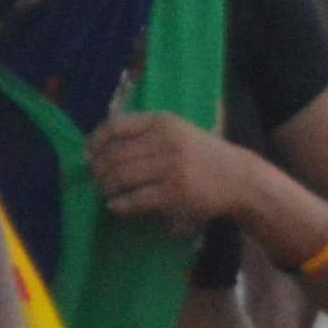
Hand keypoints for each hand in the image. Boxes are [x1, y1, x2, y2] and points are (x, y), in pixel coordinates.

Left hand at [87, 112, 255, 233]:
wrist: (238, 178)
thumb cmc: (202, 155)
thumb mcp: (177, 132)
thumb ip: (145, 133)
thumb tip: (100, 147)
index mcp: (162, 121)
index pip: (115, 125)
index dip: (95, 141)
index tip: (88, 155)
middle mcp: (165, 140)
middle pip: (114, 155)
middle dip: (98, 171)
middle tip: (96, 181)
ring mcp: (171, 166)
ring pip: (121, 177)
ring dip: (106, 189)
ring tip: (106, 194)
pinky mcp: (175, 192)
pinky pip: (136, 199)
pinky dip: (120, 205)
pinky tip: (116, 206)